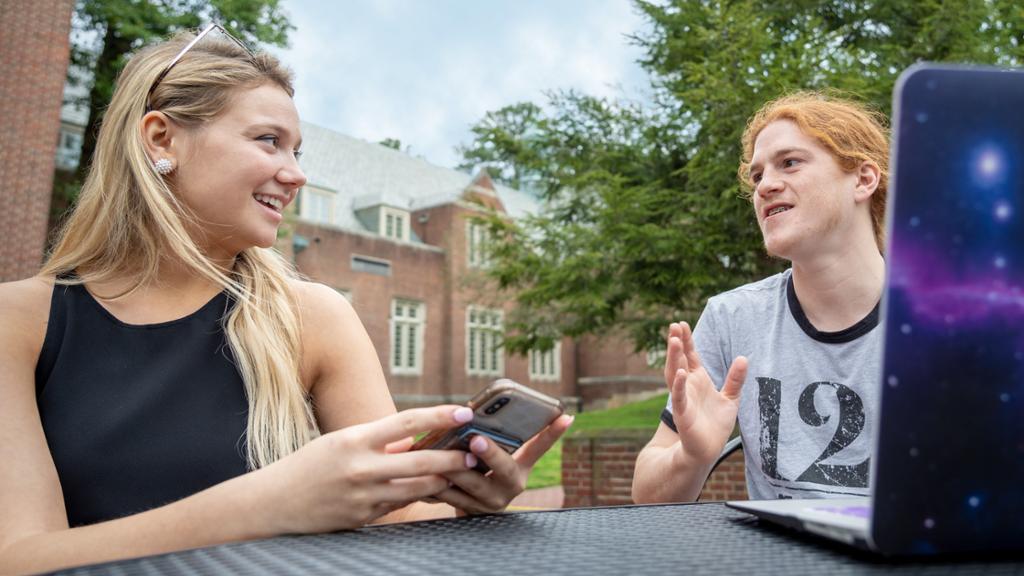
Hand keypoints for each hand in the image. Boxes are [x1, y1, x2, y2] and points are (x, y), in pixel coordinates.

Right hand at [257, 405, 478, 533]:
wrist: (276, 503)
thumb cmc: (311, 464)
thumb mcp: (342, 442)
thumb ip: (379, 441)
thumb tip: (417, 438)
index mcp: (355, 440)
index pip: (406, 422)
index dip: (439, 416)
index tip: (464, 411)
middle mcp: (361, 468)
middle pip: (421, 462)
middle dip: (453, 458)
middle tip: (474, 452)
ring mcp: (363, 497)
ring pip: (417, 489)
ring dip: (442, 481)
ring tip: (461, 473)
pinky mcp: (363, 518)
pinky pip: (399, 505)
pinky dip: (417, 498)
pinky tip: (432, 492)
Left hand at [430, 414, 573, 514]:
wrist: (469, 511)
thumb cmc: (481, 472)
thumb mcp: (496, 459)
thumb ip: (498, 439)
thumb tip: (480, 408)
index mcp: (521, 469)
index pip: (541, 447)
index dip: (553, 433)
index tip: (564, 417)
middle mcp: (511, 487)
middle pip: (505, 469)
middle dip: (491, 453)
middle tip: (477, 440)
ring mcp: (489, 502)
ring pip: (472, 484)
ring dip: (456, 467)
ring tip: (442, 452)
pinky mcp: (467, 511)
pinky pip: (450, 497)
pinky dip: (437, 482)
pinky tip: (425, 470)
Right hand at [664, 321, 747, 465]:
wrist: (708, 449)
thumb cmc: (715, 424)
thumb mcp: (731, 398)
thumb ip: (735, 379)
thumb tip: (743, 358)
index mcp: (697, 380)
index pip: (690, 356)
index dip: (687, 341)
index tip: (682, 323)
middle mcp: (687, 387)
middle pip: (678, 360)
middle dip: (676, 344)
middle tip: (674, 326)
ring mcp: (683, 399)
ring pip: (675, 375)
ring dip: (674, 358)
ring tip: (675, 341)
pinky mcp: (683, 414)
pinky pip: (679, 397)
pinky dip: (679, 385)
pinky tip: (682, 372)